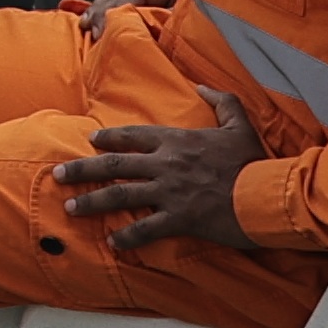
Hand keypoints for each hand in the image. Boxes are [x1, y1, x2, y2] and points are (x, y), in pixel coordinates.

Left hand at [52, 92, 264, 249]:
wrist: (270, 194)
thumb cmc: (255, 161)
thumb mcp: (240, 123)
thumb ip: (221, 100)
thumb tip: (202, 85)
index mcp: (177, 141)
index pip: (133, 136)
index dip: (109, 138)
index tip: (90, 141)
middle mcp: (166, 164)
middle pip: (114, 164)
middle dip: (82, 169)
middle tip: (58, 173)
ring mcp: (169, 192)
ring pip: (120, 194)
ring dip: (91, 202)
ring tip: (70, 208)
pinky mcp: (180, 218)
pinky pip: (146, 228)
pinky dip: (127, 237)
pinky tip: (112, 243)